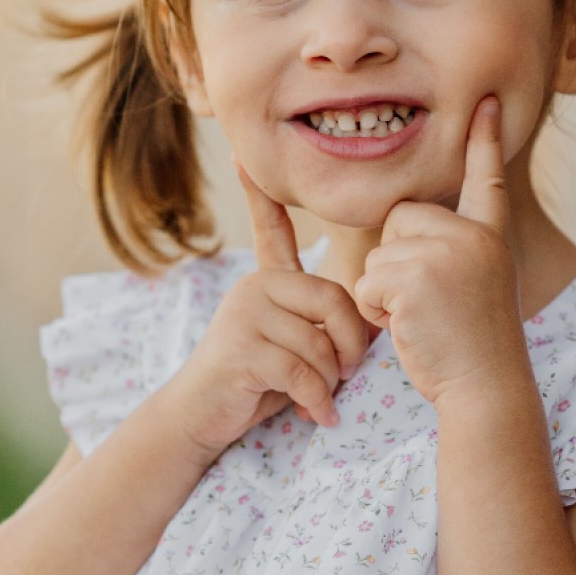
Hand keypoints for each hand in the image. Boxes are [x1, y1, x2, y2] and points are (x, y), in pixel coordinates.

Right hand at [155, 165, 371, 465]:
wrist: (201, 418)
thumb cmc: (255, 383)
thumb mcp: (293, 347)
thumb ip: (321, 327)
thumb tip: (373, 326)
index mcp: (268, 279)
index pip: (271, 230)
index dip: (259, 195)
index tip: (241, 156)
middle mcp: (254, 286)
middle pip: (332, 300)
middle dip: (350, 345)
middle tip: (348, 374)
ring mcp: (245, 316)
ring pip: (318, 344)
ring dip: (329, 383)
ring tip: (320, 400)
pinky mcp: (242, 350)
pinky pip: (302, 372)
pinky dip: (316, 400)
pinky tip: (316, 414)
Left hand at [352, 97, 527, 406]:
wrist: (485, 386)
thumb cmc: (472, 348)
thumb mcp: (474, 286)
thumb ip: (451, 251)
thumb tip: (401, 225)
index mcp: (489, 237)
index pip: (486, 180)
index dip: (485, 140)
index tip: (488, 102)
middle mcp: (472, 236)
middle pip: (400, 219)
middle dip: (396, 261)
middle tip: (427, 303)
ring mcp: (446, 254)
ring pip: (378, 256)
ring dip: (383, 294)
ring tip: (421, 320)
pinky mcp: (416, 278)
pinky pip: (367, 284)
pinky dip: (375, 312)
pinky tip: (408, 328)